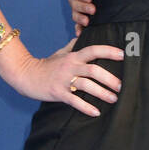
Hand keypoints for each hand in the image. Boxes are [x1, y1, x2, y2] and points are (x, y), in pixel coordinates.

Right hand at [0, 36, 124, 116]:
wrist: (25, 75)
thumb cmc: (46, 65)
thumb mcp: (61, 54)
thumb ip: (74, 47)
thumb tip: (83, 37)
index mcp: (73, 57)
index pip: (93, 50)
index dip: (108, 51)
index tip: (122, 55)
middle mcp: (70, 66)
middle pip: (93, 70)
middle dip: (109, 79)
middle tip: (121, 86)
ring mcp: (64, 80)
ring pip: (86, 86)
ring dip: (102, 93)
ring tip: (113, 99)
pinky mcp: (58, 93)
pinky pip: (74, 101)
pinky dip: (86, 107)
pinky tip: (96, 112)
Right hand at [67, 0, 95, 34]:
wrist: (109, 0)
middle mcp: (77, 0)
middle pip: (74, 3)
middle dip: (83, 7)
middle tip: (93, 10)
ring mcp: (78, 11)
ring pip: (74, 14)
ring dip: (80, 18)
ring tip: (87, 22)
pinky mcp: (81, 21)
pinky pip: (77, 26)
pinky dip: (78, 29)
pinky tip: (80, 33)